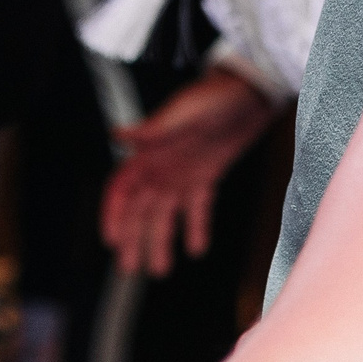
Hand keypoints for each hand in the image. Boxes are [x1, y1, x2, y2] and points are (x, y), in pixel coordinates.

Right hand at [100, 68, 279, 276]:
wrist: (251, 91)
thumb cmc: (214, 95)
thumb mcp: (183, 111)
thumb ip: (153, 129)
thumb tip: (117, 134)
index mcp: (149, 153)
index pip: (121, 190)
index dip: (114, 215)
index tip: (111, 241)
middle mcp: (161, 166)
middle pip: (140, 209)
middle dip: (133, 238)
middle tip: (130, 269)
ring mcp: (183, 172)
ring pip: (166, 214)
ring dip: (161, 240)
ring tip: (160, 270)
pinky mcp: (207, 174)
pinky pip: (198, 207)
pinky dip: (196, 227)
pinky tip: (197, 250)